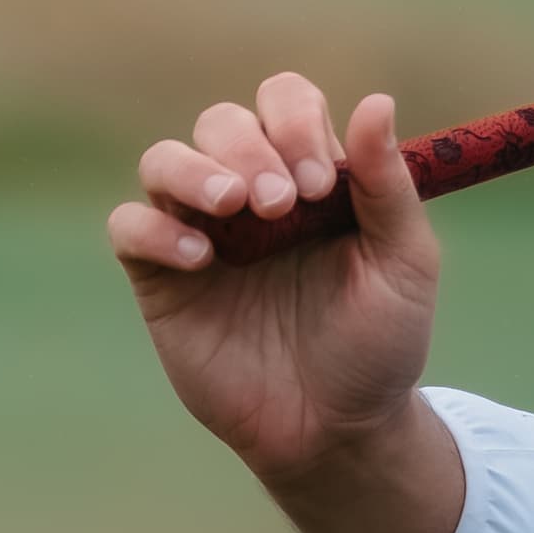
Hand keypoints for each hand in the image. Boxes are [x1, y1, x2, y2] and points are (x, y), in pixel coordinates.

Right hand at [108, 75, 465, 532]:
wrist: (337, 431)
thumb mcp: (404, 264)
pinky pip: (129, 226)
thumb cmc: (378, 346)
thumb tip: (376, 101)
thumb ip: (388, 185)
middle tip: (283, 204)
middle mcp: (251, 193)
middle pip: (221, 122)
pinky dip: (154, 228)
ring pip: (164, 160)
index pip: (285, 102)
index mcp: (311, 177)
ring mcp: (202, 233)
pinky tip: (200, 259)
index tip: (321, 183)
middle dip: (250, 149)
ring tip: (234, 207)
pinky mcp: (162, 280)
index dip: (295, 122)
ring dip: (195, 170)